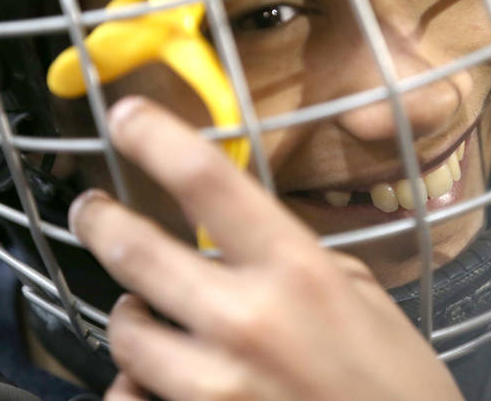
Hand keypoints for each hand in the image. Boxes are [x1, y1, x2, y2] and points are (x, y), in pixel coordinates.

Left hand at [69, 96, 463, 400]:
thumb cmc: (397, 380)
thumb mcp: (362, 294)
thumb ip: (297, 259)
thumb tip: (242, 240)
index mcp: (297, 271)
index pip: (208, 183)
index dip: (155, 138)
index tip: (125, 118)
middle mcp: (248, 322)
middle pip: (137, 252)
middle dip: (102, 223)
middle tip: (93, 211)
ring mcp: (216, 386)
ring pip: (125, 329)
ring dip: (131, 312)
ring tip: (148, 309)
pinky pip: (127, 398)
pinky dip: (133, 384)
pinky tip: (150, 378)